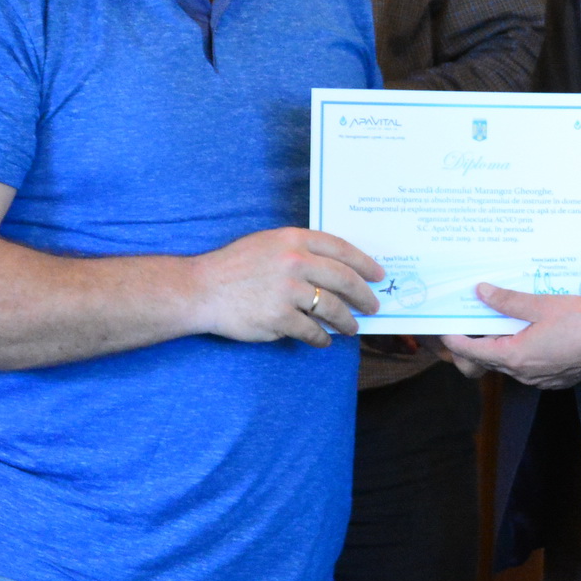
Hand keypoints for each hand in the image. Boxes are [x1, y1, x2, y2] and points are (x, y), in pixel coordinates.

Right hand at [187, 228, 382, 346]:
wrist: (201, 290)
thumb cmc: (234, 266)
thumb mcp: (268, 244)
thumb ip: (300, 250)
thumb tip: (335, 270)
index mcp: (294, 239)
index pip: (342, 248)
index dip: (365, 263)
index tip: (378, 275)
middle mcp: (295, 262)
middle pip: (344, 280)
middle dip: (363, 296)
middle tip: (373, 306)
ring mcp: (288, 291)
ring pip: (332, 308)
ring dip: (346, 321)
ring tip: (352, 327)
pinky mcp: (279, 318)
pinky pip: (311, 331)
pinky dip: (321, 338)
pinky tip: (324, 341)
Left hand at [443, 286, 580, 388]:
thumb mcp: (542, 304)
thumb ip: (508, 300)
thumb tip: (482, 292)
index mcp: (516, 356)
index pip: (473, 352)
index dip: (455, 340)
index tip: (444, 329)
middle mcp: (524, 374)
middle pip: (488, 360)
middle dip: (476, 343)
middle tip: (473, 321)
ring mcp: (540, 379)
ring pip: (509, 363)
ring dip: (501, 345)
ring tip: (503, 321)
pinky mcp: (554, 379)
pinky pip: (528, 367)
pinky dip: (521, 352)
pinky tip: (530, 333)